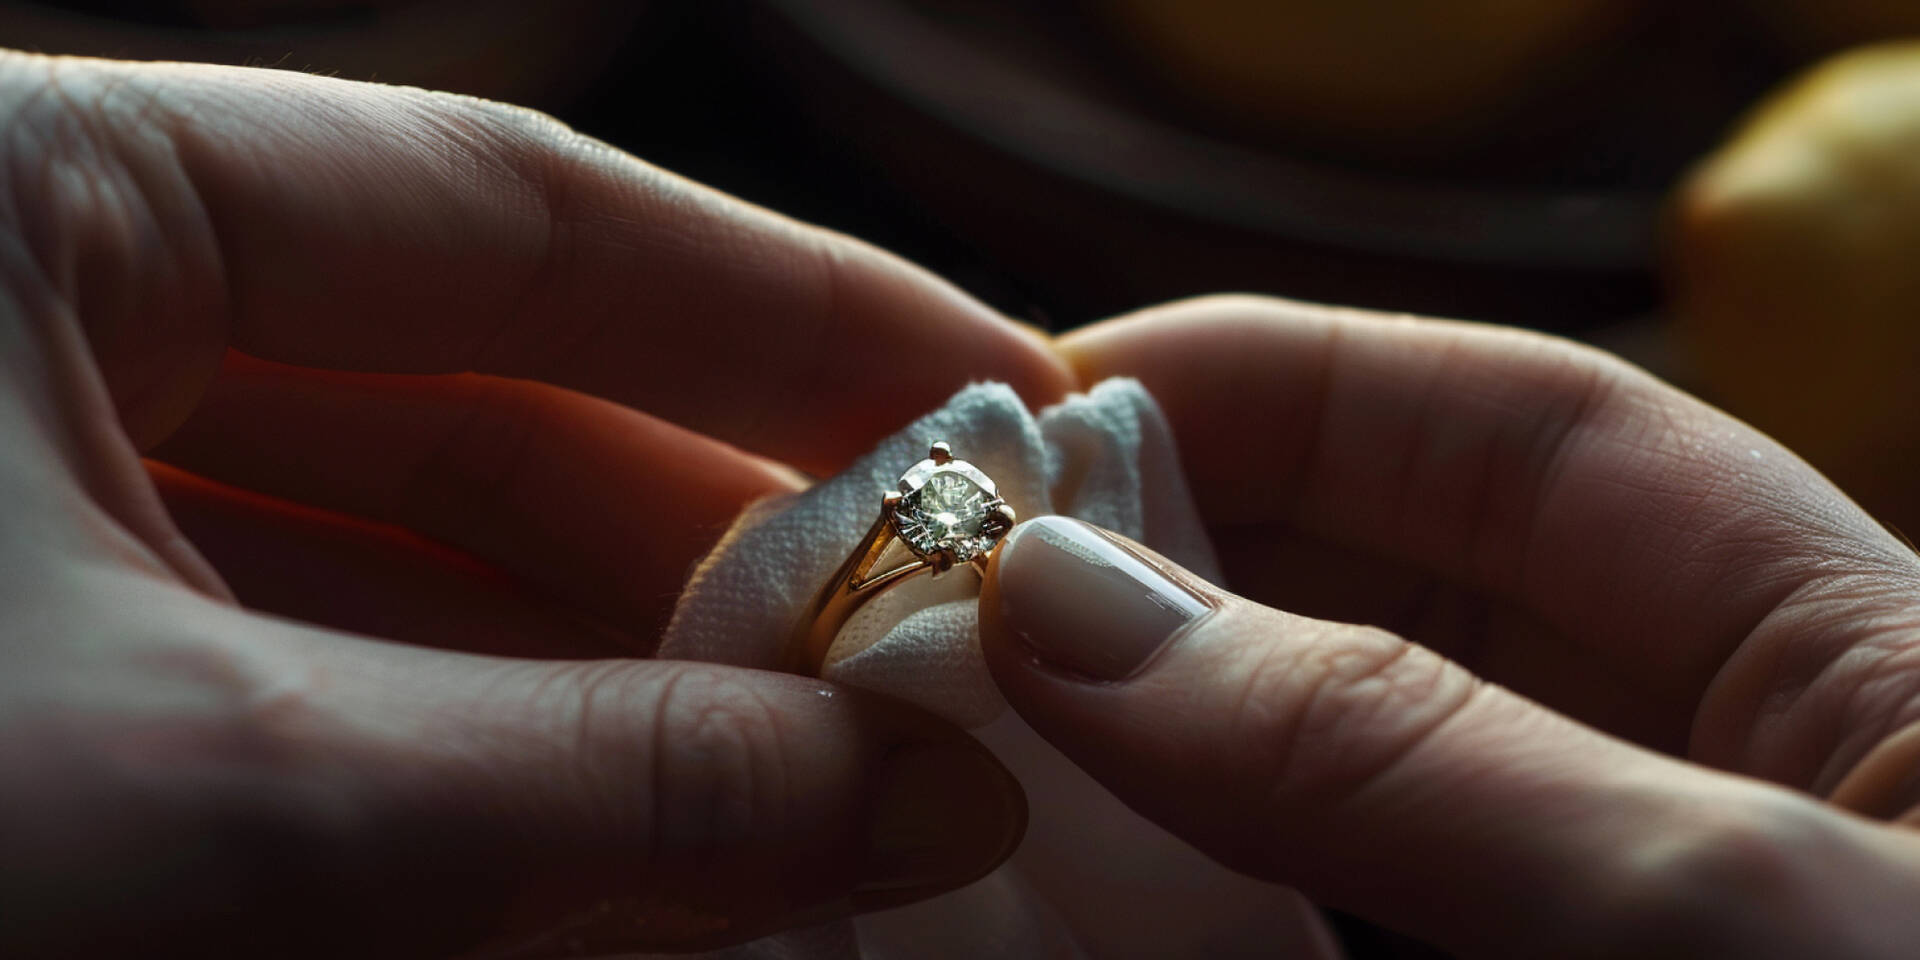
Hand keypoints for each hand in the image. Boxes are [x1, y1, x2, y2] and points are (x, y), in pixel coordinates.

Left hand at [0, 51, 1067, 956]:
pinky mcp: (11, 664)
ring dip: (602, 679)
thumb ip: (602, 782)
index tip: (993, 400)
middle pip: (464, 388)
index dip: (786, 309)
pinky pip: (283, 672)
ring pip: (384, 555)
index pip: (505, 207)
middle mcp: (23, 308)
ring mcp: (4, 491)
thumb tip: (924, 797)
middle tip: (926, 644)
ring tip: (815, 770)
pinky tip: (629, 839)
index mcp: (28, 193)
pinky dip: (456, 762)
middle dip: (707, 536)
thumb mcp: (225, 803)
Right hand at [979, 296, 1919, 956]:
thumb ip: (1394, 747)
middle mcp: (1731, 778)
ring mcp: (1616, 920)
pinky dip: (1203, 908)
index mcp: (1852, 661)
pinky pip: (1333, 926)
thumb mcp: (1705, 905)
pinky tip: (1078, 894)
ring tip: (983, 717)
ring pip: (1352, 781)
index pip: (1535, 436)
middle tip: (971, 571)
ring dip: (1165, 745)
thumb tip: (1068, 602)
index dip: (1289, 381)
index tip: (1053, 401)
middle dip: (1188, 560)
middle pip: (1414, 596)